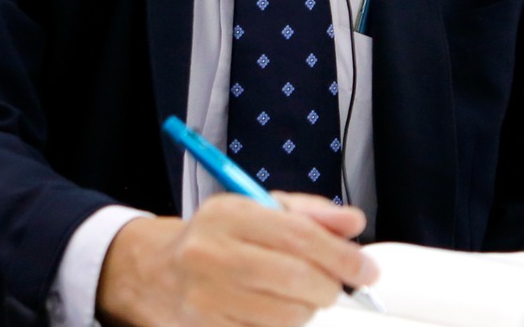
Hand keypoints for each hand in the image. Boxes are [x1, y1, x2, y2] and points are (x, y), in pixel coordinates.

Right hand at [97, 193, 375, 326]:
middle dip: (329, 287)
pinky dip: (282, 325)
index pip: (299, 236)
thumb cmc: (217, 236)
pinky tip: (273, 310)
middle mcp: (211, 255)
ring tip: (297, 295)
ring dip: (306, 309)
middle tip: (336, 286)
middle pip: (295, 279)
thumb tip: (354, 224)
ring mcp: (204, 299)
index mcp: (229, 215)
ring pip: (285, 316)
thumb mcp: (258, 208)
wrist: (155, 271)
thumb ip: (311, 214)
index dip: (342, 256)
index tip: (368, 270)